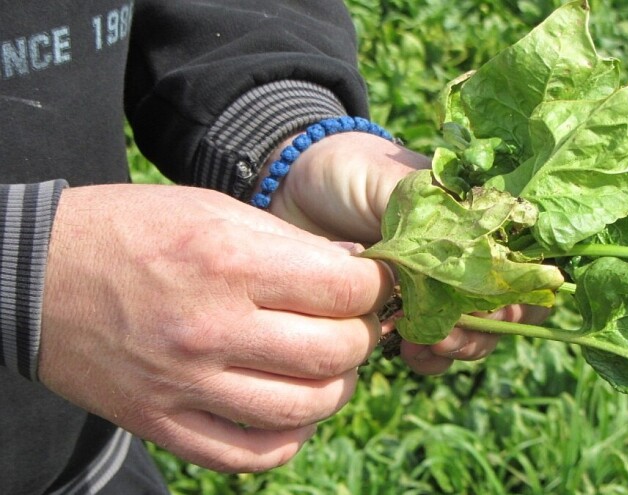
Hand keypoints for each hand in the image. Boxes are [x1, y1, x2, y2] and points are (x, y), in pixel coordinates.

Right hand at [38, 184, 392, 471]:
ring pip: (305, 409)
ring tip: (328, 366)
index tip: (374, 285)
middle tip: (353, 323)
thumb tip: (357, 272)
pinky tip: (291, 411)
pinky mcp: (161, 422)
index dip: (377, 287)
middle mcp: (211, 327)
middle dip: (363, 336)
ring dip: (336, 388)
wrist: (33, 275)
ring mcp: (185, 384)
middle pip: (336, 352)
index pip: (346, 290)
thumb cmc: (131, 230)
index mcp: (228, 262)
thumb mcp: (212, 210)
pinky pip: (250, 455)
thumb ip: (290, 243)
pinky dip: (289, 438)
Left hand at [264, 131, 546, 374]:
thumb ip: (442, 219)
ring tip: (424, 343)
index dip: (526, 288)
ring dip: (460, 347)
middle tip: (452, 330)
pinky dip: (428, 357)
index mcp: (480, 217)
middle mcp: (469, 255)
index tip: (499, 302)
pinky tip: (405, 351)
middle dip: (489, 327)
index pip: (530, 259)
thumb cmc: (350, 170)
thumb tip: (479, 263)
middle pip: (511, 307)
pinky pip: (435, 349)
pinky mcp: (404, 314)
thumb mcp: (400, 183)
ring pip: (477, 334)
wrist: (287, 188)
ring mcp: (439, 287)